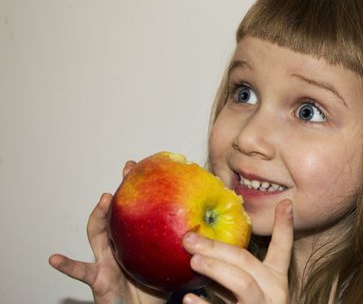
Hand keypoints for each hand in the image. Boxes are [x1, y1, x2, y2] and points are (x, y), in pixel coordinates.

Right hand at [48, 161, 169, 303]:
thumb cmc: (153, 292)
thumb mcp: (170, 266)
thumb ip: (183, 250)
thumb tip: (209, 234)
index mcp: (132, 241)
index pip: (134, 210)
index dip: (137, 188)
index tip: (146, 167)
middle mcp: (116, 246)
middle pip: (115, 214)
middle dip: (121, 191)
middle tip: (127, 171)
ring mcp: (105, 260)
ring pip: (97, 233)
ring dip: (99, 215)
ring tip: (104, 200)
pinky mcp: (98, 279)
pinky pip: (80, 271)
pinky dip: (67, 265)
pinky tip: (55, 259)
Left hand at [182, 199, 293, 303]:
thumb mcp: (242, 292)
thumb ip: (230, 272)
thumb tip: (202, 247)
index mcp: (275, 280)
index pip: (283, 248)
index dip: (285, 226)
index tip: (285, 203)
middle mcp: (275, 293)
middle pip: (247, 261)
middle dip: (217, 246)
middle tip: (189, 237)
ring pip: (243, 283)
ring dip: (216, 268)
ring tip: (193, 260)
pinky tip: (189, 300)